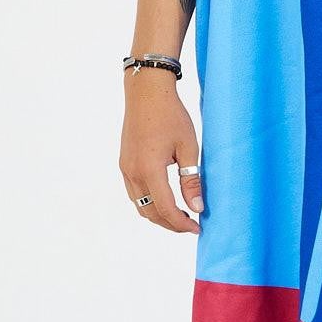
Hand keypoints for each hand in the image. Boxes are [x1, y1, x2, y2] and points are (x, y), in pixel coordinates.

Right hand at [119, 73, 204, 233]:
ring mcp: (125, 169)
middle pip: (150, 212)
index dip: (182, 223)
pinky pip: (134, 193)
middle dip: (171, 223)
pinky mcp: (124, 163)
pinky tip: (165, 198)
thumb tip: (197, 207)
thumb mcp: (188, 147)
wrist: (146, 92)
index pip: (166, 209)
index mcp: (149, 170)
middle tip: (191, 225)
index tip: (198, 228)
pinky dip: (149, 202)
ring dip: (158, 214)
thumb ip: (191, 180)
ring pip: (140, 205)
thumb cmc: (171, 115)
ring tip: (180, 214)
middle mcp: (132, 173)